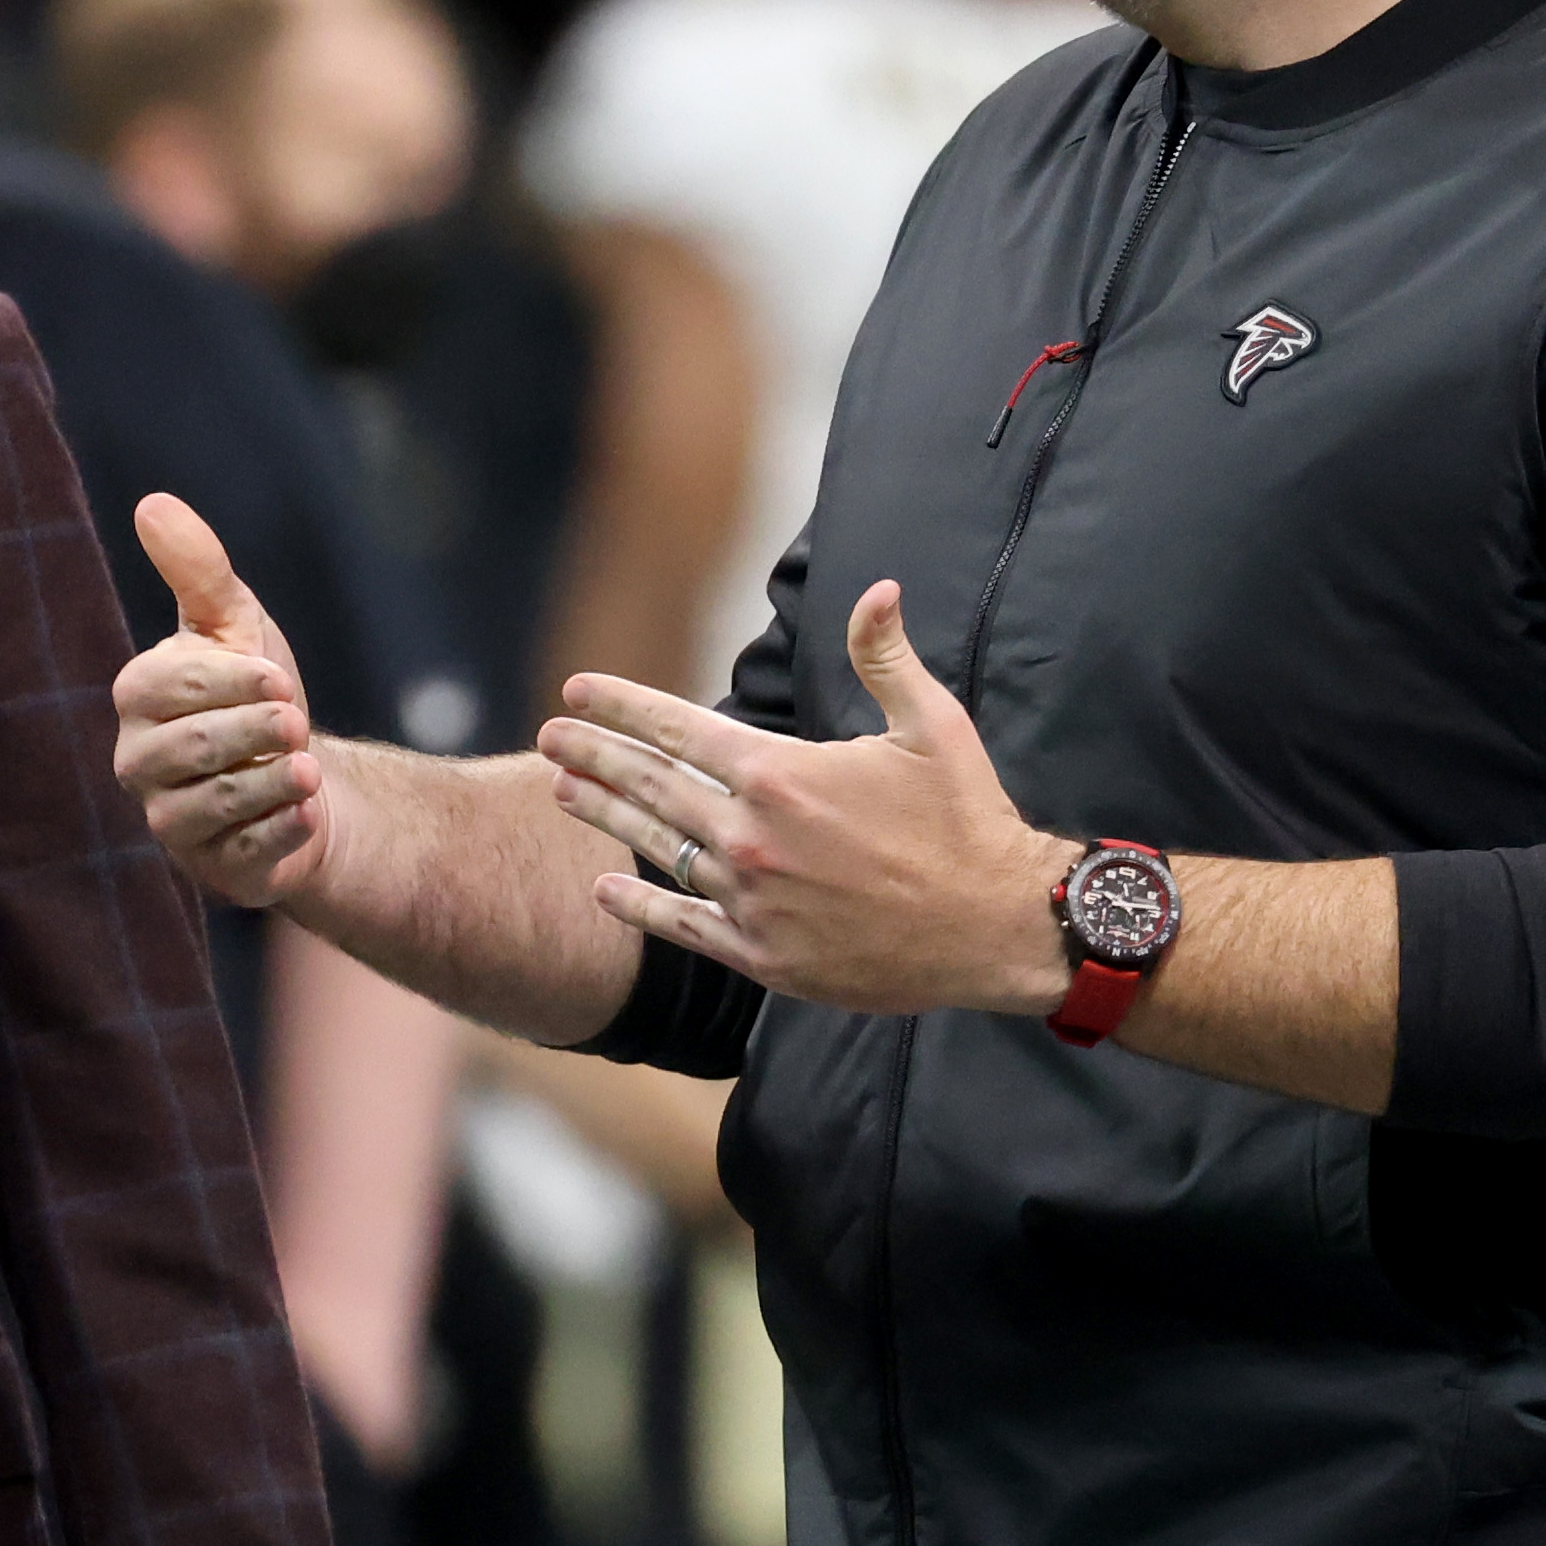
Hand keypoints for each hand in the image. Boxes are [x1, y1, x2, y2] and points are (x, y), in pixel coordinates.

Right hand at [111, 495, 326, 911]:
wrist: (304, 776)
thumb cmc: (260, 691)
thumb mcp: (235, 622)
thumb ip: (196, 568)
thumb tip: (152, 503)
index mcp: (137, 695)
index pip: (174, 684)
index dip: (234, 679)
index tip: (278, 677)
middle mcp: (137, 761)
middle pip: (195, 744)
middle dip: (258, 729)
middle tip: (296, 721)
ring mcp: (170, 820)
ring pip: (215, 802)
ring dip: (273, 779)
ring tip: (305, 768)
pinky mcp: (210, 870)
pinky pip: (244, 852)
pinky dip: (284, 827)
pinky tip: (306, 812)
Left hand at [537, 578, 1069, 1019]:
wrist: (997, 927)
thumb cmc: (967, 820)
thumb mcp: (932, 725)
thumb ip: (886, 657)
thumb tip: (876, 589)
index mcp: (781, 774)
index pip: (675, 729)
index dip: (620, 706)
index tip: (574, 689)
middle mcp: (752, 837)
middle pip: (650, 787)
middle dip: (593, 757)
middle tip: (548, 738)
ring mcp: (753, 901)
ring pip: (657, 850)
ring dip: (605, 818)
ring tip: (561, 793)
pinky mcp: (764, 956)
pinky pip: (684, 925)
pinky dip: (639, 906)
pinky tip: (605, 889)